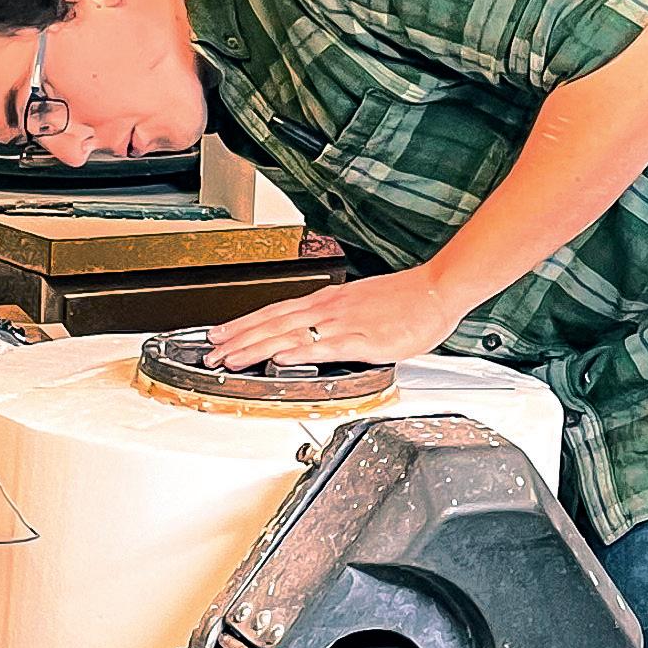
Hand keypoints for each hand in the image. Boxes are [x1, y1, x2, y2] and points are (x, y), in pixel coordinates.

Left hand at [205, 266, 460, 370]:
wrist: (437, 289)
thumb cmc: (405, 300)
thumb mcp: (360, 305)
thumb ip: (334, 320)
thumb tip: (312, 334)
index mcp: (326, 302)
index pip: (275, 312)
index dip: (244, 324)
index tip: (219, 334)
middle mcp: (328, 309)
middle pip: (273, 323)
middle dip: (238, 339)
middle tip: (211, 351)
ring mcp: (343, 323)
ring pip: (290, 335)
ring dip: (256, 347)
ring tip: (230, 358)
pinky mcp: (362, 339)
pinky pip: (324, 346)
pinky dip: (299, 352)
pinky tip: (279, 358)